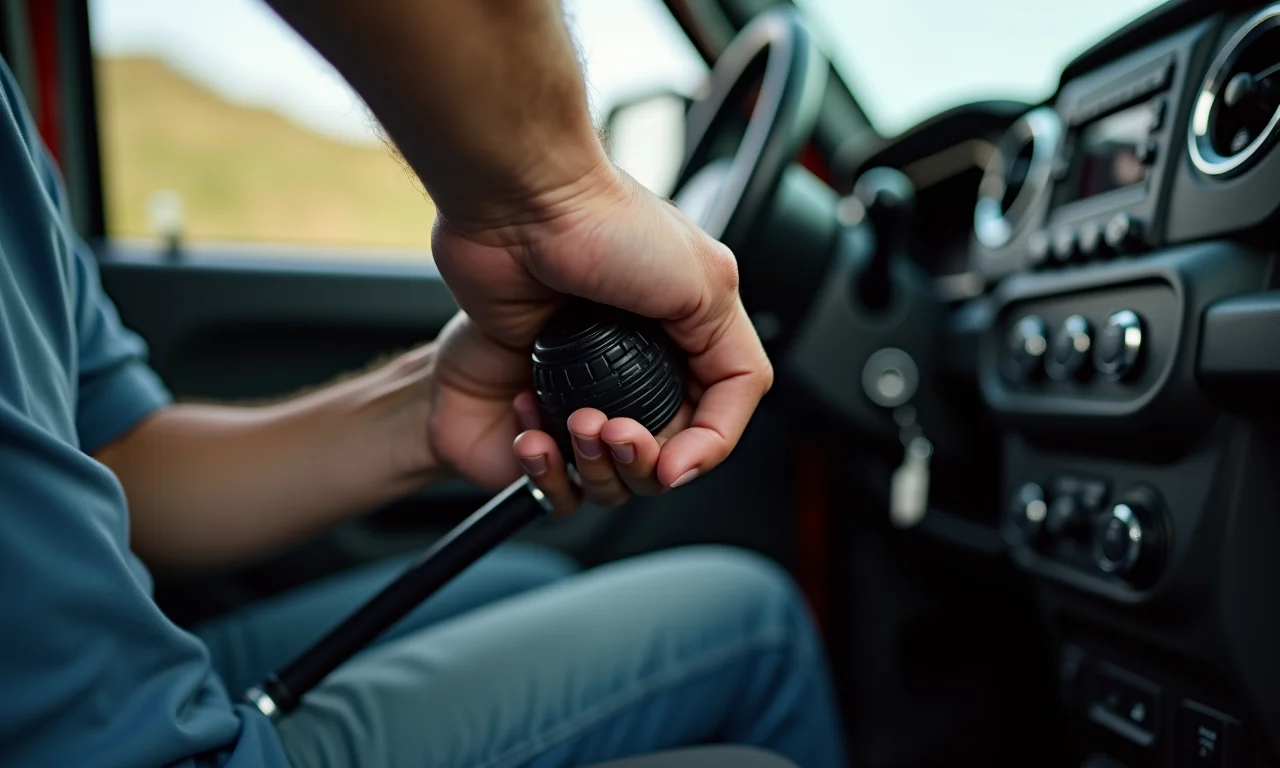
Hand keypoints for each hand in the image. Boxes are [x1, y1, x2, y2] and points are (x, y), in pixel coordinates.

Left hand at [427, 163, 771, 512]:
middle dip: (640, 457)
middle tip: (614, 432)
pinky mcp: (534, 379)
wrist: (517, 203)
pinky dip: (543, 451)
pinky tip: (532, 425)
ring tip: (574, 422)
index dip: (703, 449)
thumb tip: (709, 433)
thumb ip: (734, 362)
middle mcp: (642, 353)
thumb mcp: (707, 287)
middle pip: (660, 446)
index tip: (673, 463)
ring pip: (603, 458)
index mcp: (691, 330)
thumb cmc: (604, 221)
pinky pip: (547, 446)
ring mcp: (588, 369)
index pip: (716, 414)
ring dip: (591, 460)